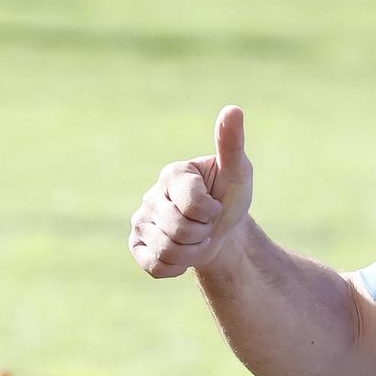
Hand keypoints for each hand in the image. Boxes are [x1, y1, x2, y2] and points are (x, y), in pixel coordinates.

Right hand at [129, 106, 254, 277]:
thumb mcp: (238, 172)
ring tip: (198, 238)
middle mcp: (151, 195)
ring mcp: (140, 221)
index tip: (216, 204)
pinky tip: (183, 252)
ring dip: (194, 252)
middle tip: (207, 224)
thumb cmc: (230, 197)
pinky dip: (177, 266)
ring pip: (168, 251)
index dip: (211, 212)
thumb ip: (232, 143)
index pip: (192, 204)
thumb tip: (233, 109)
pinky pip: (155, 267)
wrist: (223, 231)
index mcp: (172, 174)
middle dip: (204, 233)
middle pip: (179, 230)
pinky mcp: (137, 246)